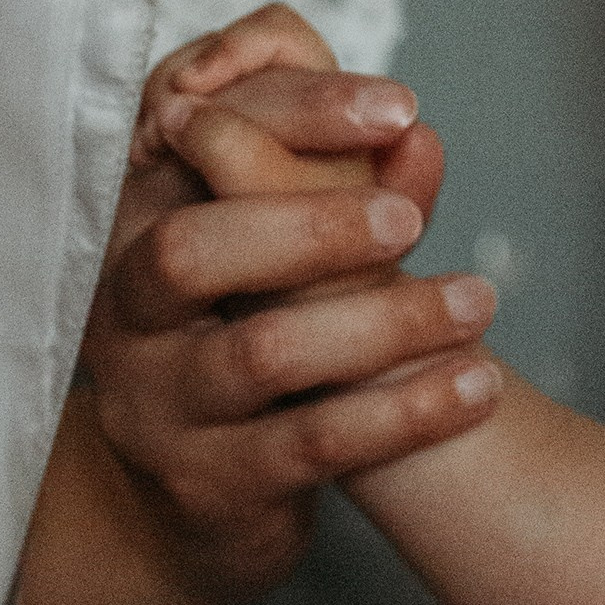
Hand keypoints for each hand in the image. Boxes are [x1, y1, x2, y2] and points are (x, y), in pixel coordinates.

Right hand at [78, 8, 499, 604]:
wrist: (201, 495)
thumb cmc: (258, 334)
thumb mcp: (284, 250)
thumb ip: (342, 186)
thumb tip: (416, 135)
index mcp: (142, 222)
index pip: (196, 140)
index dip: (296, 113)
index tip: (399, 108)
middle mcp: (127, 311)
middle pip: (189, 249)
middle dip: (310, 225)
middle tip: (409, 219)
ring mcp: (156, 404)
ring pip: (264, 352)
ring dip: (387, 322)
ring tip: (478, 301)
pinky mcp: (204, 484)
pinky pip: (312, 443)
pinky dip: (405, 410)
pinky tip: (476, 385)